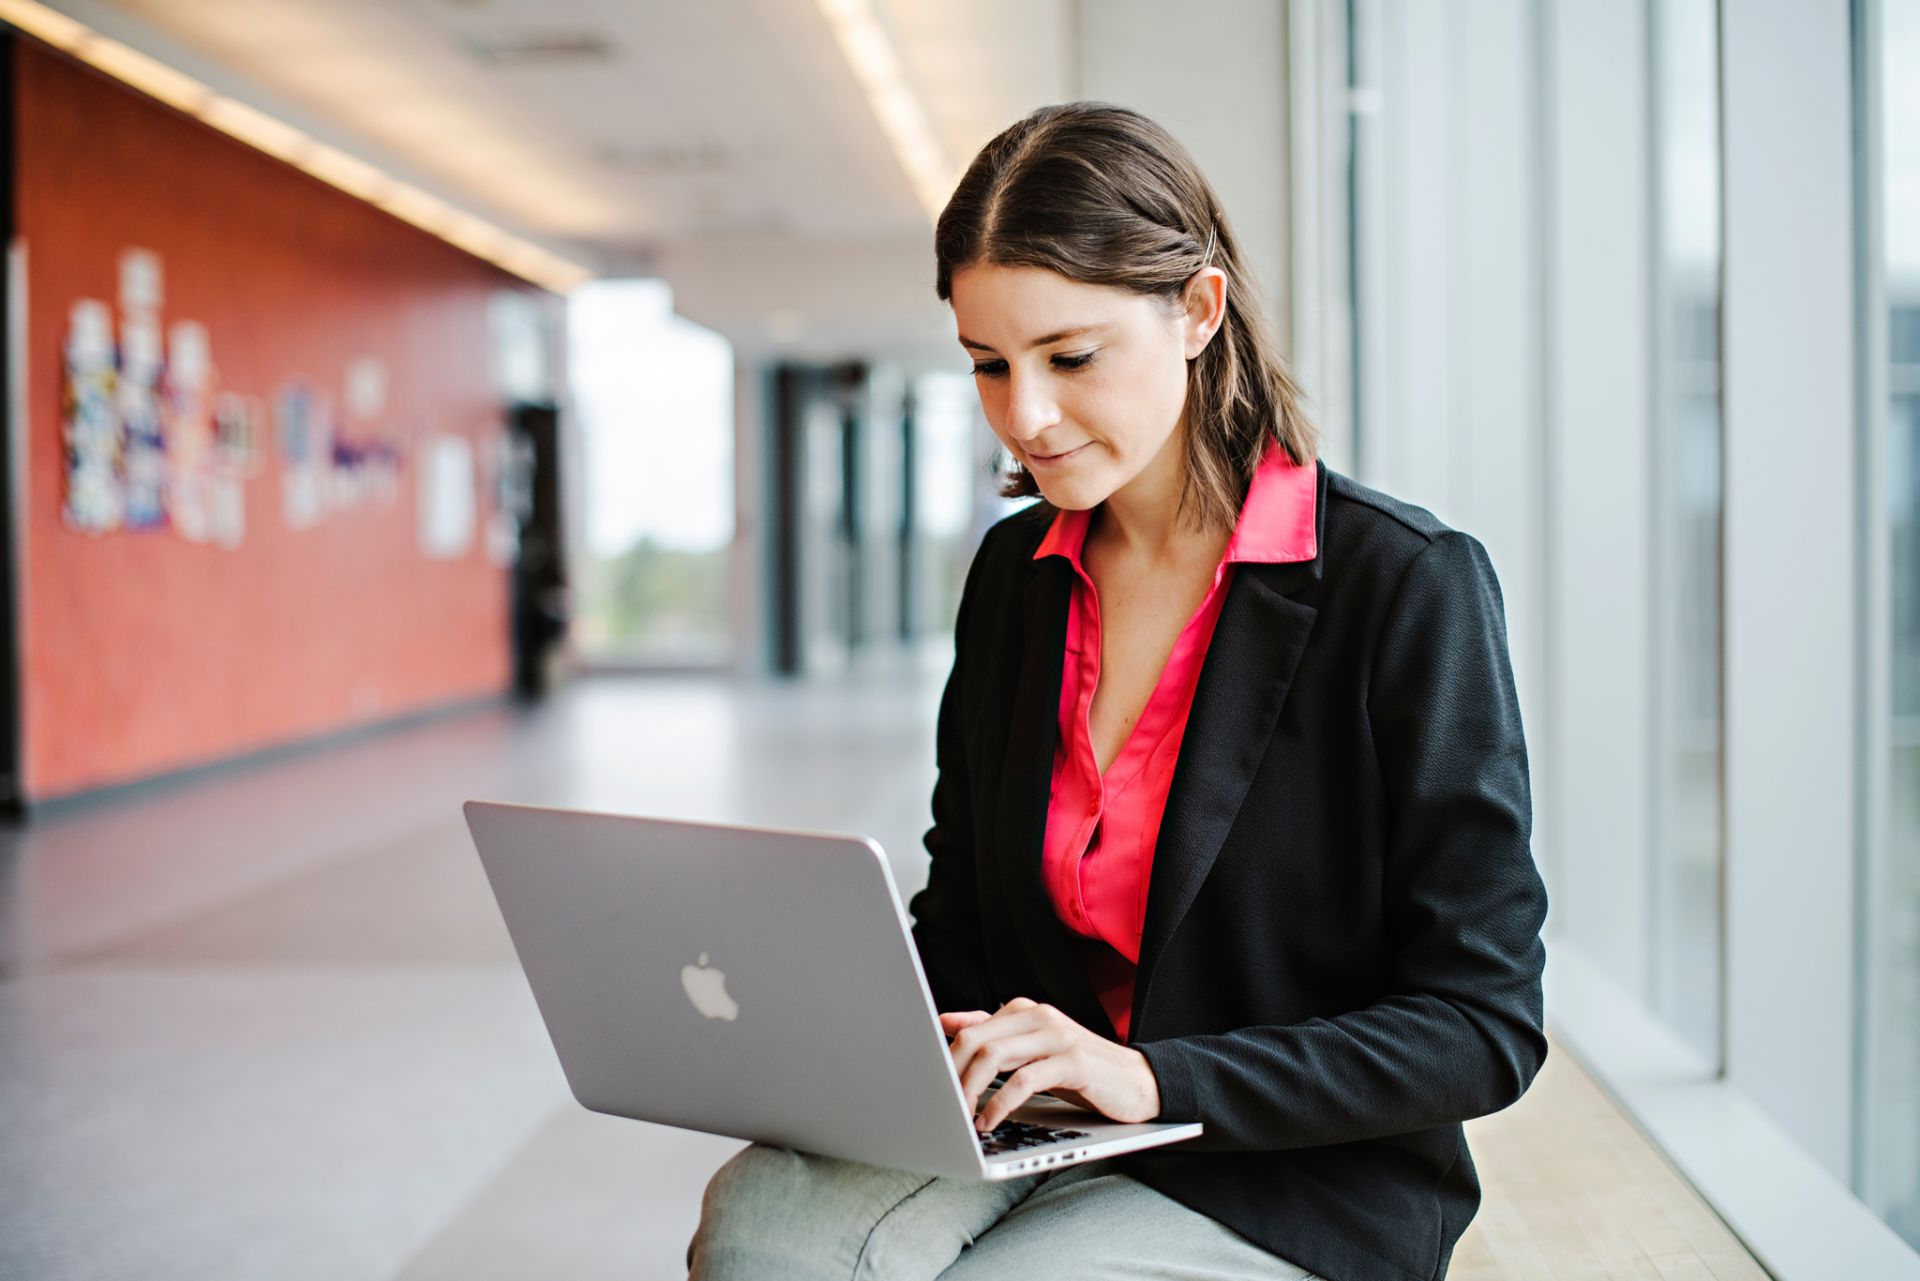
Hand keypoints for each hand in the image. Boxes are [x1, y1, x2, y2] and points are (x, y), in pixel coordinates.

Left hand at [940, 997, 1160, 1132]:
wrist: (1137, 1081)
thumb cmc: (1079, 1069)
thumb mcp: (1032, 1050)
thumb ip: (993, 1034)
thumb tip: (945, 1022)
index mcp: (1024, 1010)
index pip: (969, 1029)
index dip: (944, 1060)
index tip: (929, 1087)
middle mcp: (1038, 1015)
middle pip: (976, 1039)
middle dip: (951, 1076)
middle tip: (940, 1107)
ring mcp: (1057, 1036)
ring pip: (995, 1056)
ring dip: (970, 1091)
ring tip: (961, 1118)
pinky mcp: (1074, 1061)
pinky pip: (1025, 1080)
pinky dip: (1000, 1104)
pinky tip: (991, 1120)